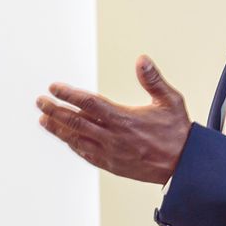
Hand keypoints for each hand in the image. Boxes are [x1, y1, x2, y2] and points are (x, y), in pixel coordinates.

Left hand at [37, 55, 190, 183]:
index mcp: (125, 120)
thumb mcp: (171, 101)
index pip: (90, 104)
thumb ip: (153, 80)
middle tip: (40, 101)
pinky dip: (72, 144)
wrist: (184, 166)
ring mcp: (111, 154)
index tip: (54, 87)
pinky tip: (64, 137)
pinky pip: (85, 154)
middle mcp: (114, 138)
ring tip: (43, 119)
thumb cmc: (177, 132)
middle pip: (76, 122)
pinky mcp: (111, 165)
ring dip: (58, 128)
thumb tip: (141, 59)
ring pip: (77, 140)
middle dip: (55, 110)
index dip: (69, 95)